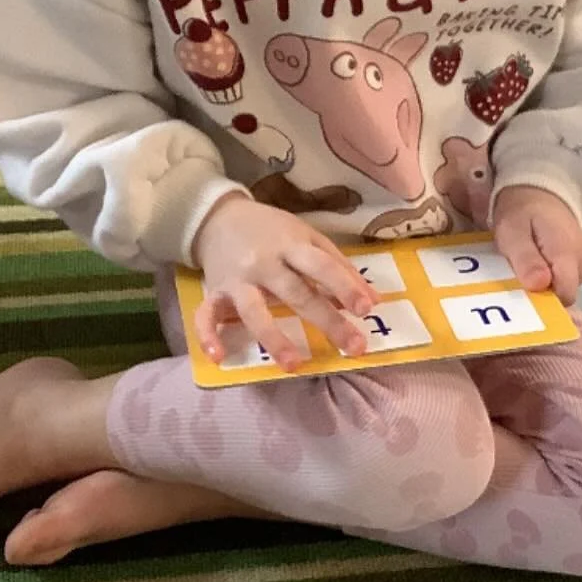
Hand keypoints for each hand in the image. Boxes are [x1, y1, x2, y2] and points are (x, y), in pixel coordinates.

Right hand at [193, 195, 374, 370]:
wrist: (218, 216)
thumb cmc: (272, 231)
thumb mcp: (307, 236)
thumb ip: (339, 266)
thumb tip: (374, 299)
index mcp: (291, 245)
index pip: (322, 266)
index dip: (344, 287)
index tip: (366, 309)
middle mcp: (265, 263)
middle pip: (297, 294)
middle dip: (327, 321)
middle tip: (354, 347)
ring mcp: (238, 280)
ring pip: (254, 311)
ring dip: (273, 337)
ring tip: (294, 365)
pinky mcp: (215, 292)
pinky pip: (207, 316)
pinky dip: (207, 335)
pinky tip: (218, 356)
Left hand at [493, 186, 581, 305]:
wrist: (540, 191)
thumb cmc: (522, 211)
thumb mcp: (513, 232)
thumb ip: (526, 259)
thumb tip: (540, 285)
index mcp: (567, 253)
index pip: (564, 295)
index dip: (542, 300)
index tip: (522, 291)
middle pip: (563, 295)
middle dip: (541, 293)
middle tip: (519, 274)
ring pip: (564, 290)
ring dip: (544, 285)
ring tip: (527, 265)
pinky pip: (566, 281)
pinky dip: (551, 279)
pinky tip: (538, 265)